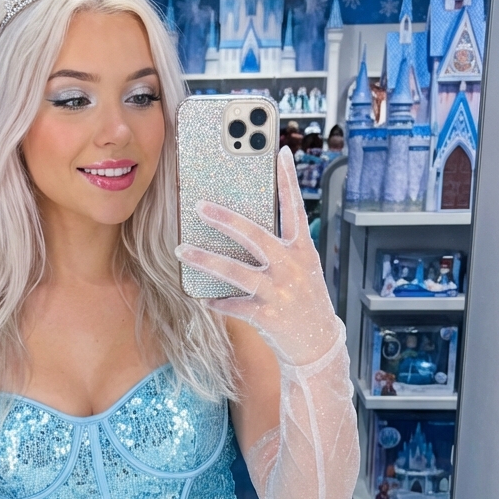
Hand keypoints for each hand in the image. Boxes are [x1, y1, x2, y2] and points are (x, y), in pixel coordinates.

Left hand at [175, 146, 338, 367]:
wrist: (318, 346)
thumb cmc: (304, 301)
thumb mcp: (301, 268)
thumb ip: (279, 247)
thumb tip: (242, 223)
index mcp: (302, 250)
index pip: (295, 208)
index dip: (287, 180)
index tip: (279, 152)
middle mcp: (292, 267)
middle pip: (256, 236)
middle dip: (226, 219)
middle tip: (199, 205)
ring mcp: (280, 292)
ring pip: (236, 271)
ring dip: (206, 260)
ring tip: (180, 250)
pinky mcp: (268, 316)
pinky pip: (234, 305)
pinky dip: (215, 300)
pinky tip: (199, 296)